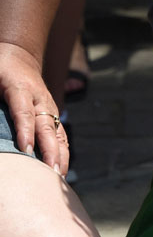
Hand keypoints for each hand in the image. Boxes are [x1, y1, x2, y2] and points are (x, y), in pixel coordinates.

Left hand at [0, 43, 67, 174]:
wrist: (19, 59)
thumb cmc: (0, 70)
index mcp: (20, 89)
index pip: (24, 112)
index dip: (25, 131)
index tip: (26, 150)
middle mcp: (40, 100)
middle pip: (47, 127)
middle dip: (50, 150)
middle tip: (51, 171)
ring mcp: (49, 108)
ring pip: (58, 134)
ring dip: (60, 156)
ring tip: (59, 178)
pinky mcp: (53, 116)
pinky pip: (61, 137)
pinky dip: (62, 154)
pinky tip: (61, 171)